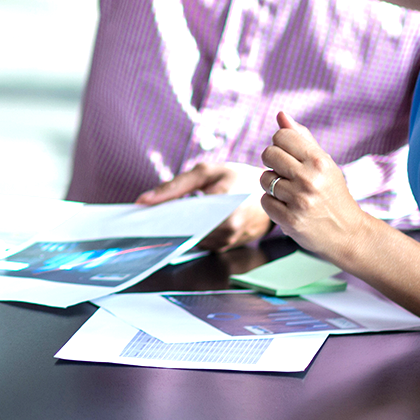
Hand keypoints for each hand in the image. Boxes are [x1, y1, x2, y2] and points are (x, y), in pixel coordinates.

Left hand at [137, 161, 271, 250]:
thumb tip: (144, 201)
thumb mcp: (206, 172)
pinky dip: (192, 233)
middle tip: (151, 216)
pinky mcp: (227, 247)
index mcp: (225, 206)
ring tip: (167, 217)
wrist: (274, 193)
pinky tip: (184, 222)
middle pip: (186, 232)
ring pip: (192, 240)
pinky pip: (202, 243)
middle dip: (168, 223)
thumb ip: (174, 186)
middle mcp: (229, 229)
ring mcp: (229, 241)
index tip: (145, 215)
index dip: (163, 217)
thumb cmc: (238, 179)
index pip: (184, 218)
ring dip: (179, 230)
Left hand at [259, 111, 377, 262]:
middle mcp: (309, 179)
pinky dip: (272, 203)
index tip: (290, 155)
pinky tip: (288, 207)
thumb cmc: (333, 193)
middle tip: (288, 174)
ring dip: (272, 184)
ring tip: (291, 192)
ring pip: (264, 178)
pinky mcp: (290, 220)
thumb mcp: (324, 163)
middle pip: (268, 154)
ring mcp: (299, 201)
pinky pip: (264, 200)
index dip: (281, 144)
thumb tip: (281, 114)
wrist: (349, 233)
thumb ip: (302, 138)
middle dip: (273, 162)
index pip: (281, 136)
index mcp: (319, 161)